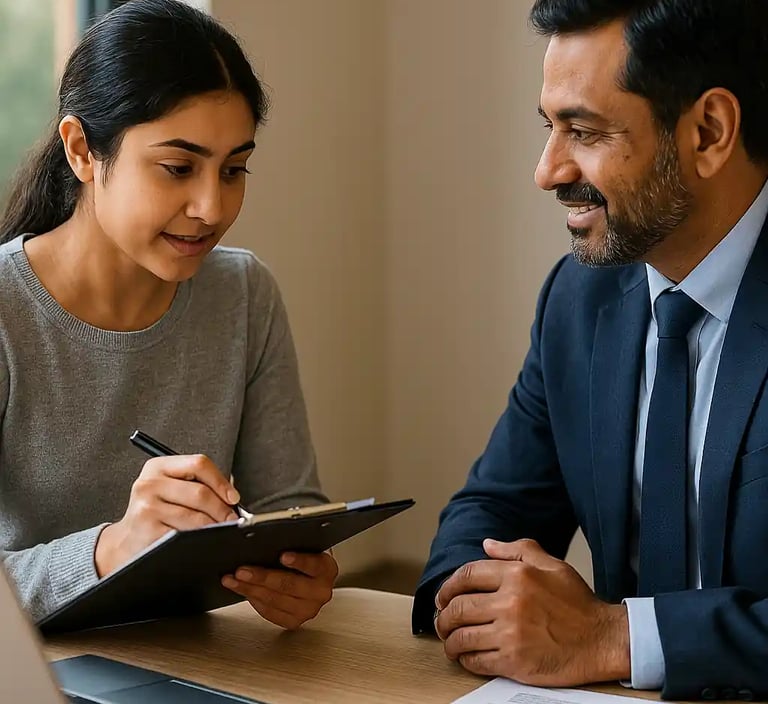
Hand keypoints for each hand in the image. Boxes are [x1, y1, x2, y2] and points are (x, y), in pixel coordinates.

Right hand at [95, 454, 239, 575]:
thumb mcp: (169, 488)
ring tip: (221, 530)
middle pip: (200, 493)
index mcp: (158, 466)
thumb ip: (196, 484)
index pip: (199, 464)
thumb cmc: (155, 512)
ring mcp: (147, 507)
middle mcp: (149, 483)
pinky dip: (200, 539)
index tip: (233, 497)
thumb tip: (231, 496)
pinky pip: (185, 534)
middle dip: (222, 509)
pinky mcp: (148, 530)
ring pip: (195, 517)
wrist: (125, 541)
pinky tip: (203, 540)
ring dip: (215, 526)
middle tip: (232, 519)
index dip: (221, 481)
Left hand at [222, 551, 337, 629]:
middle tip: (243, 570)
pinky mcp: (294, 622)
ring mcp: (308, 609)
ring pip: (275, 600)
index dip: (299, 561)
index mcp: (326, 569)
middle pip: (289, 585)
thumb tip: (264, 540)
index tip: (283, 556)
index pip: (314, 564)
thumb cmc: (305, 559)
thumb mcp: (304, 547)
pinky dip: (254, 601)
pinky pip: (270, 612)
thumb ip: (291, 543)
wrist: (312, 581)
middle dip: (262, 577)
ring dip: (250, 589)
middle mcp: (321, 592)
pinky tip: (243, 591)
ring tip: (234, 580)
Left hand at [435, 538, 629, 685]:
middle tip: (442, 621)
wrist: (602, 640)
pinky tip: (467, 657)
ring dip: (450, 641)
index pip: (466, 576)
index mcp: (517, 574)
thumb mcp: (551, 565)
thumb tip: (487, 544)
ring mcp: (510, 633)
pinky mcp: (514, 661)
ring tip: (450, 641)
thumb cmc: (577, 603)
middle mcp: (510, 602)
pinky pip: (476, 660)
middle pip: (458, 608)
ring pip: (462, 636)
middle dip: (443, 616)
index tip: (443, 597)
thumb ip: (517, 549)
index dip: (448, 587)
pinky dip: (465, 659)